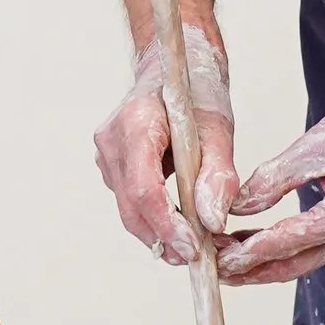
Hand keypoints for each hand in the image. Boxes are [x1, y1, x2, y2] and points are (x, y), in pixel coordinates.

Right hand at [93, 23, 235, 265]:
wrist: (171, 67)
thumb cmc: (194, 91)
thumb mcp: (218, 128)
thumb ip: (217, 174)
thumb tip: (213, 220)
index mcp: (136, 123)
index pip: (143, 187)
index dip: (167, 223)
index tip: (193, 247)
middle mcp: (111, 141)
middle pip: (132, 207)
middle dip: (164, 237)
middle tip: (197, 257)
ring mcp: (107, 156)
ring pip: (129, 209)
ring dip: (160, 232)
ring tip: (194, 245)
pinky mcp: (112, 167)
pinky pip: (130, 202)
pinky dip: (155, 219)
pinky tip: (180, 226)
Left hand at [218, 44, 324, 285]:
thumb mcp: (318, 144)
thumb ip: (275, 178)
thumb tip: (237, 204)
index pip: (285, 244)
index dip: (245, 253)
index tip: (213, 258)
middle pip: (292, 266)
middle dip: (250, 270)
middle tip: (210, 268)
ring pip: (301, 259)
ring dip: (263, 261)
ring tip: (224, 258)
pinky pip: (312, 245)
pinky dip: (282, 246)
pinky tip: (256, 240)